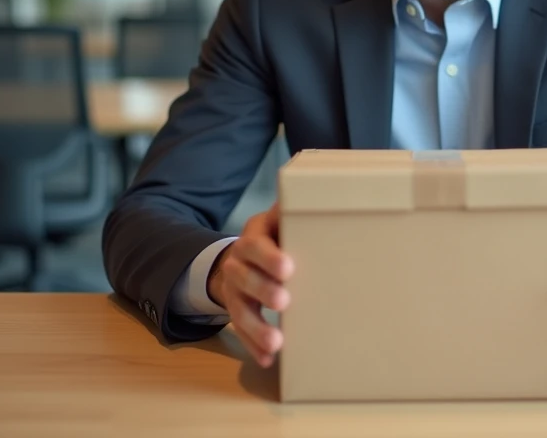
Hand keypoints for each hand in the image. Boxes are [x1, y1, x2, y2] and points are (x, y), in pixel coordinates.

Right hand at [207, 203, 293, 367]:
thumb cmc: (272, 237)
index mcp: (251, 239)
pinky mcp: (236, 312)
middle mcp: (237, 265)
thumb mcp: (276, 220)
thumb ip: (289, 212)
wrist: (242, 258)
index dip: (269, 257)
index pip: (255, 246)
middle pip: (245, 278)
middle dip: (263, 290)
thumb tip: (313, 186)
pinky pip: (240, 331)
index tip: (288, 268)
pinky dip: (253, 346)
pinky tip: (267, 358)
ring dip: (257, 327)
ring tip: (276, 343)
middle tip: (285, 300)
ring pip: (239, 310)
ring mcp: (234, 291)